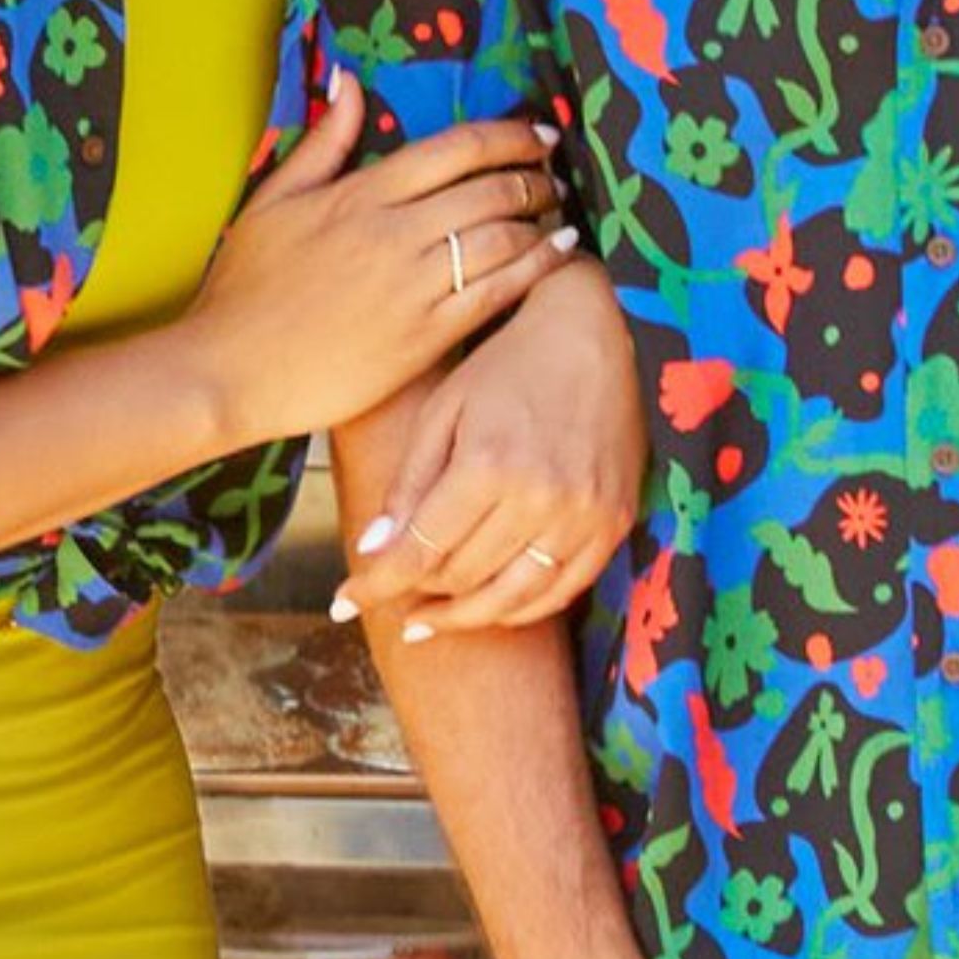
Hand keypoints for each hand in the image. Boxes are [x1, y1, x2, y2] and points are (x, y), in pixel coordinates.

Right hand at [174, 113, 573, 451]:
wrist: (231, 371)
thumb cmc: (244, 288)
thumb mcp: (271, 202)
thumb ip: (321, 143)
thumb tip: (348, 82)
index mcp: (360, 195)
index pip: (455, 149)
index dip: (508, 135)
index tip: (538, 134)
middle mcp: (395, 233)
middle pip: (492, 189)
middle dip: (536, 176)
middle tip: (552, 176)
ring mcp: (415, 285)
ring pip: (505, 237)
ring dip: (544, 219)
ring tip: (557, 214)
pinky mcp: (427, 334)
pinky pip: (501, 291)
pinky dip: (539, 268)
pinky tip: (558, 257)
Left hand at [338, 261, 638, 638]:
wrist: (597, 337)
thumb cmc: (505, 368)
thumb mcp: (441, 412)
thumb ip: (408, 485)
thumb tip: (373, 551)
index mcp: (487, 466)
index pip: (420, 551)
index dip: (377, 585)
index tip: (344, 603)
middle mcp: (542, 498)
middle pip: (464, 577)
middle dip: (416, 597)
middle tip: (387, 602)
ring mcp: (585, 515)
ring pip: (514, 597)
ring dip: (466, 617)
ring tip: (428, 620)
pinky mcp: (615, 523)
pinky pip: (564, 589)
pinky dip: (521, 608)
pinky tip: (488, 606)